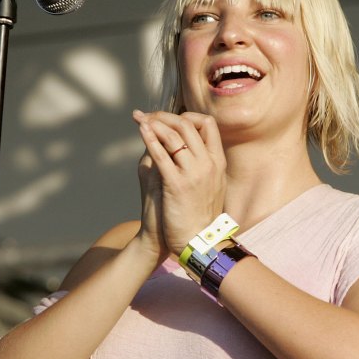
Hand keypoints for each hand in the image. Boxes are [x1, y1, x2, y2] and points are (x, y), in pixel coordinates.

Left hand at [133, 109, 226, 253]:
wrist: (199, 242)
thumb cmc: (198, 214)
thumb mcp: (208, 184)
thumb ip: (196, 163)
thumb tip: (175, 145)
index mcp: (218, 161)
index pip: (208, 123)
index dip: (187, 116)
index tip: (169, 120)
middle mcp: (209, 163)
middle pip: (188, 124)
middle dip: (165, 116)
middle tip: (147, 116)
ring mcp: (194, 173)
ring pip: (175, 135)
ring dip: (155, 123)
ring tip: (140, 120)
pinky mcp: (177, 185)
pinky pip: (162, 154)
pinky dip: (149, 138)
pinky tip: (141, 130)